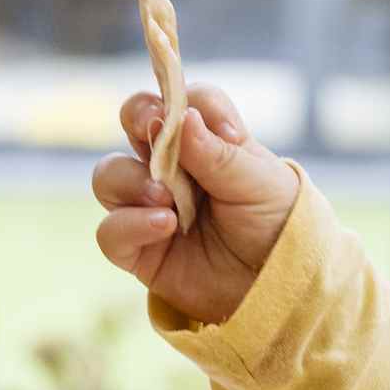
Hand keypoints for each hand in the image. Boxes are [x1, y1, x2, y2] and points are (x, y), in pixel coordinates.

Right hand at [91, 79, 300, 328]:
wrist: (280, 289)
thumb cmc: (277, 227)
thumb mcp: (260, 184)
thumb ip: (219, 152)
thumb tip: (182, 115)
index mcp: (209, 142)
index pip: (182, 100)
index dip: (184, 101)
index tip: (212, 124)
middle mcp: (174, 167)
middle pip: (134, 121)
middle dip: (137, 116)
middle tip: (153, 132)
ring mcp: (152, 206)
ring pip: (109, 174)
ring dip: (132, 180)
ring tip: (166, 199)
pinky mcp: (139, 249)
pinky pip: (109, 230)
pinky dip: (129, 224)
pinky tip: (165, 227)